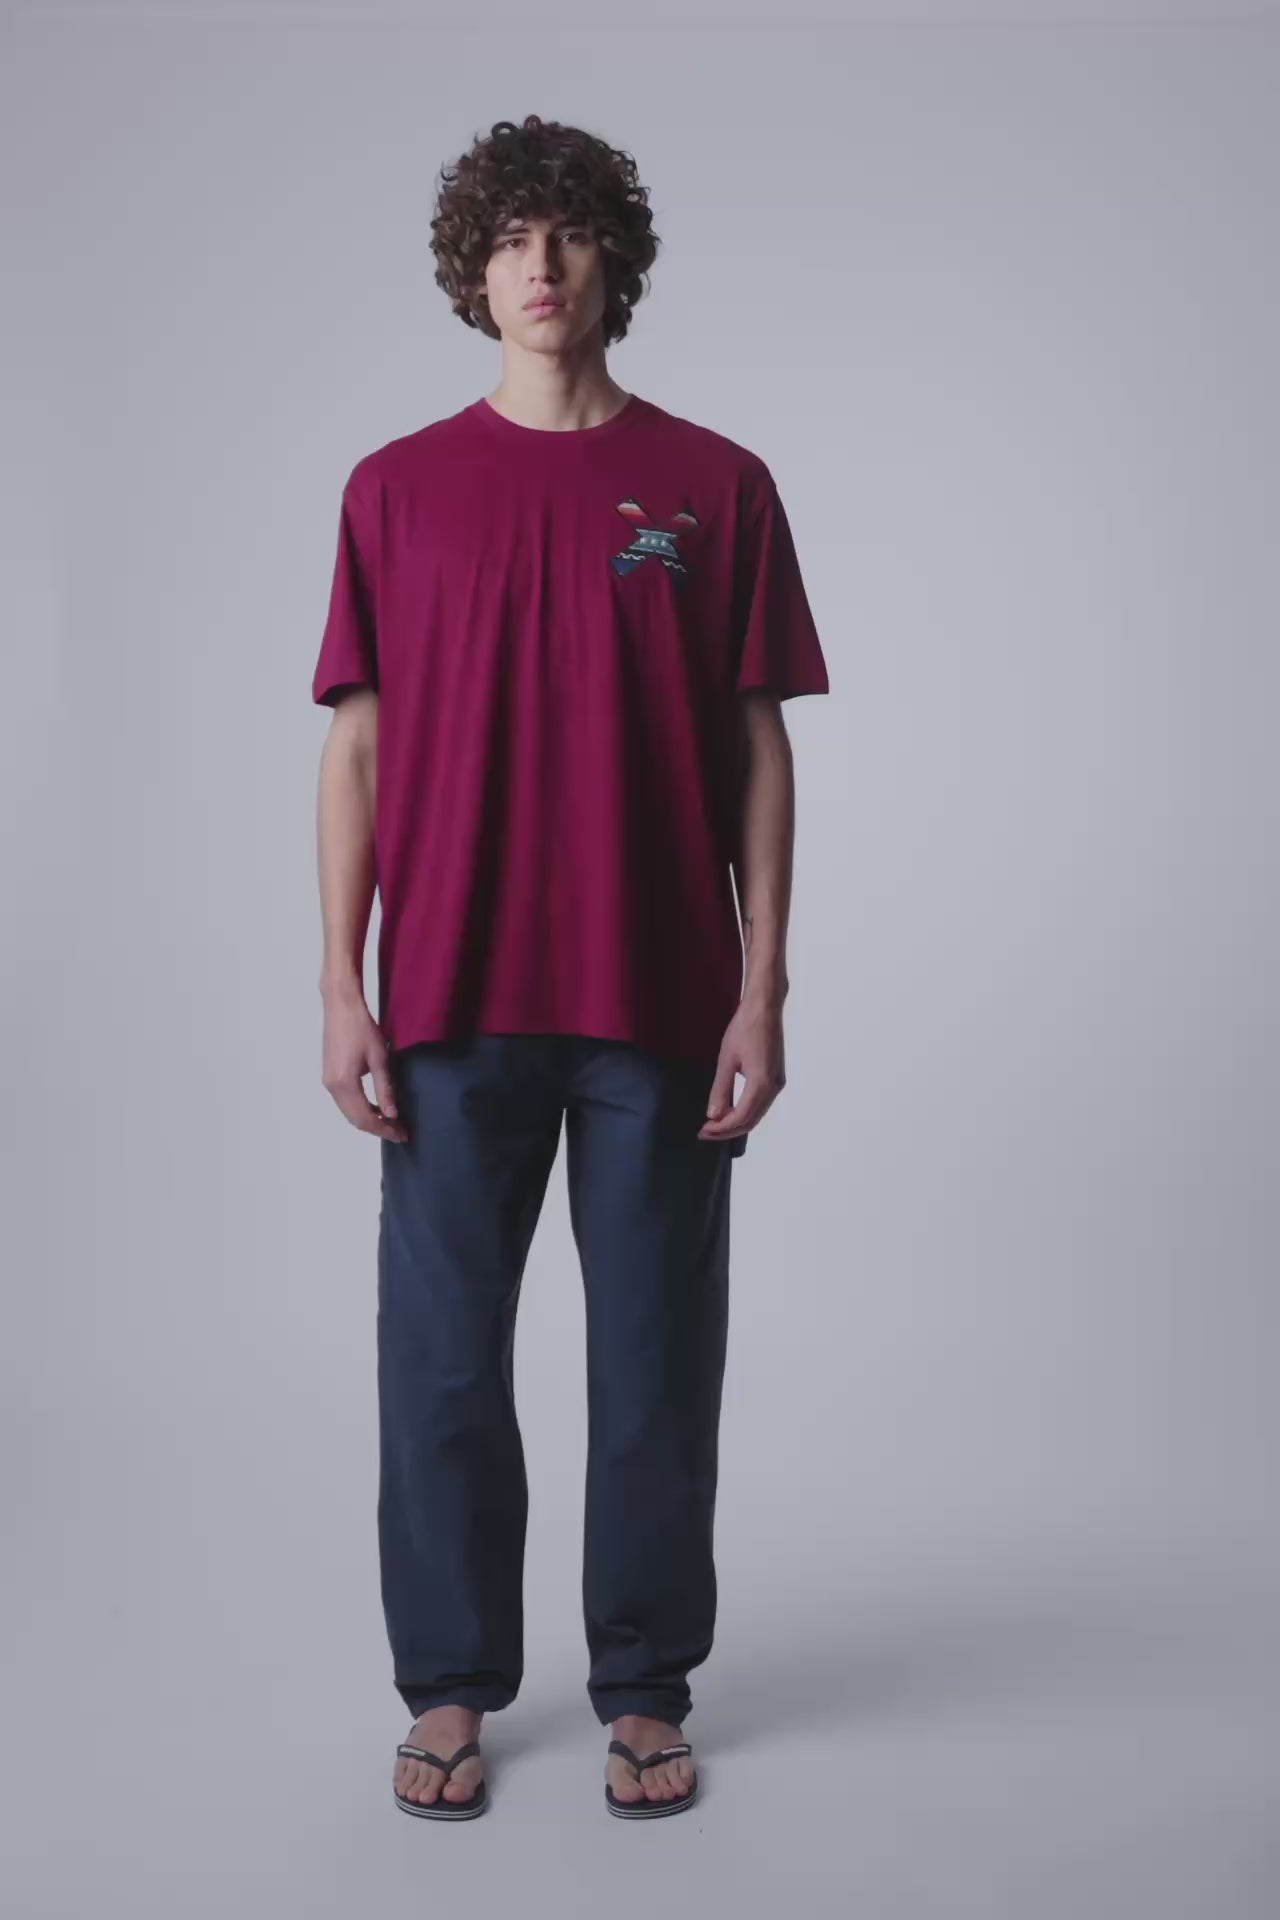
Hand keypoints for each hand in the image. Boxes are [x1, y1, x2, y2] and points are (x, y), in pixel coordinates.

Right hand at [321, 985, 408, 1141]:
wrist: (341, 1006)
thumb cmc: (361, 1027)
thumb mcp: (379, 1058)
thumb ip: (385, 1088)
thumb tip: (392, 1114)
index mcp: (344, 1083)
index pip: (365, 1118)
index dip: (384, 1129)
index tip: (402, 1134)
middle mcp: (332, 1086)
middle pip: (355, 1119)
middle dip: (378, 1128)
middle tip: (400, 1131)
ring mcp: (328, 1081)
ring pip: (349, 1112)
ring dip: (369, 1119)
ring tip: (392, 1121)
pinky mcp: (329, 1075)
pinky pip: (345, 1101)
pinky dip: (361, 1108)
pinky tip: (377, 1106)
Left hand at [697, 997, 785, 1145]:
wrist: (765, 1008)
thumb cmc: (744, 1028)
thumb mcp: (727, 1059)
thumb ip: (721, 1089)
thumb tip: (714, 1115)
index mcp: (761, 1083)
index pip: (741, 1117)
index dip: (721, 1129)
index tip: (703, 1131)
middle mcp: (774, 1087)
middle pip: (751, 1120)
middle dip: (728, 1130)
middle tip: (705, 1132)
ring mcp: (778, 1083)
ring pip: (757, 1114)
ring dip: (736, 1122)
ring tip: (714, 1124)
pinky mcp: (776, 1078)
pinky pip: (761, 1104)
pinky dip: (745, 1112)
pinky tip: (730, 1111)